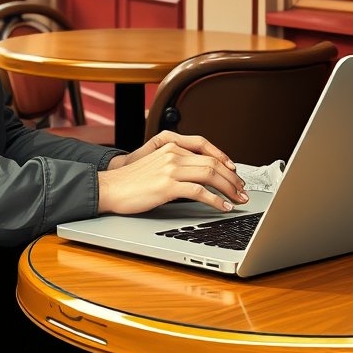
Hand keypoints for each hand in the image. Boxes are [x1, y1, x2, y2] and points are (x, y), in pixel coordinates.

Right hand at [97, 131, 247, 214]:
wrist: (110, 188)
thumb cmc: (131, 181)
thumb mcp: (156, 164)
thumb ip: (175, 164)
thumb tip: (197, 177)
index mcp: (171, 146)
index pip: (206, 149)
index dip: (224, 160)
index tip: (235, 172)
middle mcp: (173, 154)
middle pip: (212, 162)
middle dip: (232, 178)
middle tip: (243, 190)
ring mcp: (170, 168)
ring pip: (210, 174)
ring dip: (229, 188)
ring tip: (238, 199)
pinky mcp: (167, 185)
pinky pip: (199, 191)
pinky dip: (215, 200)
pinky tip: (222, 207)